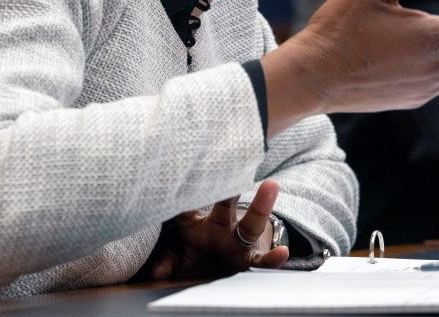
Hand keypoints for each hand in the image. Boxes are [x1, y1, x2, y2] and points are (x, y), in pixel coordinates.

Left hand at [148, 179, 288, 279]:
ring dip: (259, 207)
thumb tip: (156, 272)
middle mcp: (221, 225)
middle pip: (224, 205)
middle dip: (227, 189)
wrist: (221, 268)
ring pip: (249, 224)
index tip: (182, 166)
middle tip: (231, 166)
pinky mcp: (249, 260)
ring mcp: (237, 242)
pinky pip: (262, 260)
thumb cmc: (196, 254)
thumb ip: (167, 260)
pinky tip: (282, 252)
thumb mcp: (179, 257)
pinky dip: (272, 258)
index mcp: (197, 221)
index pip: (188, 203)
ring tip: (271, 185)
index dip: (186, 186)